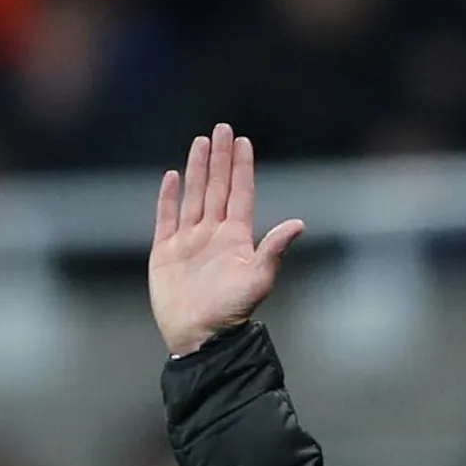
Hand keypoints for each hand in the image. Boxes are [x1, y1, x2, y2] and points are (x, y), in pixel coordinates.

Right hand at [150, 123, 304, 356]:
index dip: (242, 168)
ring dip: (198, 169)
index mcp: (236, 238)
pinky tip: (173, 176)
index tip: (243, 141)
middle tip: (222, 128)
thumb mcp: (258, 279)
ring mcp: (189, 241)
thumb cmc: (232, 312)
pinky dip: (169, 197)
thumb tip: (299, 224)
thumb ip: (274, 249)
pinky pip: (166, 218)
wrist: (200, 337)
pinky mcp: (166, 252)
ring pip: (194, 196)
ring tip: (200, 142)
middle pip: (218, 187)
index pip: (240, 193)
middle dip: (220, 158)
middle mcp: (214, 234)